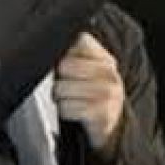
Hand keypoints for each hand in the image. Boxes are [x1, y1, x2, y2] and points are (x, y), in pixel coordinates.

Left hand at [52, 32, 124, 156]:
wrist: (112, 122)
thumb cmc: (91, 90)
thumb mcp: (88, 68)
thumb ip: (73, 53)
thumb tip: (52, 47)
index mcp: (105, 58)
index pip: (78, 42)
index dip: (65, 52)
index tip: (66, 63)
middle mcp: (109, 73)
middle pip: (64, 66)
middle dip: (58, 77)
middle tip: (63, 83)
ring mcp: (107, 94)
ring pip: (62, 88)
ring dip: (58, 95)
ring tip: (66, 97)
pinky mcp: (101, 114)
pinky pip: (66, 108)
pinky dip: (64, 110)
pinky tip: (71, 109)